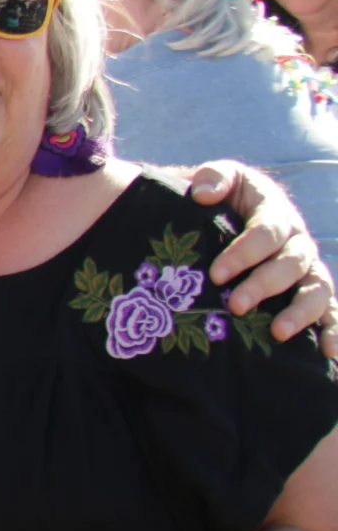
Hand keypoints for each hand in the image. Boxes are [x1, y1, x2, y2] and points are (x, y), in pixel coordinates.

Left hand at [195, 163, 337, 352]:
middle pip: (291, 263)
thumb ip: (214, 177)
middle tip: (236, 306)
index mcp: (275, 210)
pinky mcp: (311, 290)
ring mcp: (307, 266)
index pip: (267, 231)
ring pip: (318, 288)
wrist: (223, 215)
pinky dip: (335, 330)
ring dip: (301, 312)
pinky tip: (330, 353)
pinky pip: (332, 310)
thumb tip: (205, 195)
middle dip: (264, 285)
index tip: (216, 274)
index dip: (245, 252)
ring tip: (277, 332)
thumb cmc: (216, 199)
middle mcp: (296, 239)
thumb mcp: (217, 179)